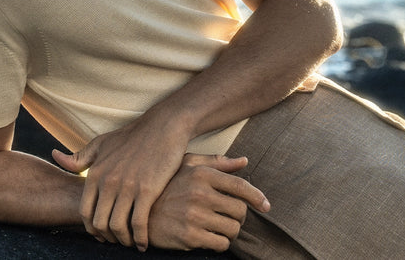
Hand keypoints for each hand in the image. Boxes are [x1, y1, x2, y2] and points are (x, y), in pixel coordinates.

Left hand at [52, 119, 188, 249]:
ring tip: (130, 243)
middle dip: (107, 237)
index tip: (102, 234)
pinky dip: (140, 238)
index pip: (85, 212)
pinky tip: (144, 243)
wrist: (164, 126)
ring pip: (118, 227)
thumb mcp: (101, 143)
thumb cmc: (132, 136)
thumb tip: (54, 156)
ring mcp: (128, 187)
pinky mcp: (148, 190)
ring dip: (123, 240)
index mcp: (95, 173)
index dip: (91, 229)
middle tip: (117, 240)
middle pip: (99, 223)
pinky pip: (139, 223)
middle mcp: (108, 182)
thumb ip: (79, 157)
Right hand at [148, 154, 269, 251]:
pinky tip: (211, 238)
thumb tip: (244, 161)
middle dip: (240, 217)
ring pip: (232, 229)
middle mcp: (200, 194)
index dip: (257, 197)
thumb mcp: (186, 165)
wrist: (138, 212)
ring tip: (220, 228)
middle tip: (231, 218)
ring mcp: (194, 216)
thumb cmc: (166, 186)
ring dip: (231, 231)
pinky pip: (220, 243)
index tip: (266, 206)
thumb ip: (216, 163)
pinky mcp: (189, 236)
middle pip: (240, 210)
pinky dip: (221, 243)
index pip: (240, 186)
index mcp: (202, 174)